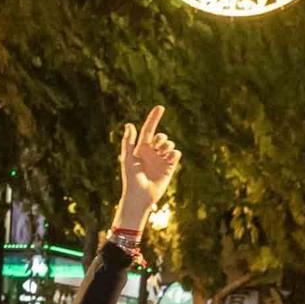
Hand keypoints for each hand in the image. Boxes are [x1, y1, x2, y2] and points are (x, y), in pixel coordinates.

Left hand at [116, 106, 180, 229]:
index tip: (160, 107)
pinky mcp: (170, 167)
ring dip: (167, 145)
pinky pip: (176, 154)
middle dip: (161, 137)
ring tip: (162, 154)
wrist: (140, 196)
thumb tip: (129, 124)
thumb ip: (129, 141)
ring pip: (170, 144)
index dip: (154, 118)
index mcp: (141, 149)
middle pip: (162, 136)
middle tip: (157, 143)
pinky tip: (169, 160)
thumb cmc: (131, 178)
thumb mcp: (128, 158)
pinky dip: (174, 154)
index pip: (149, 130)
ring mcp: (161, 159)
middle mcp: (152, 153)